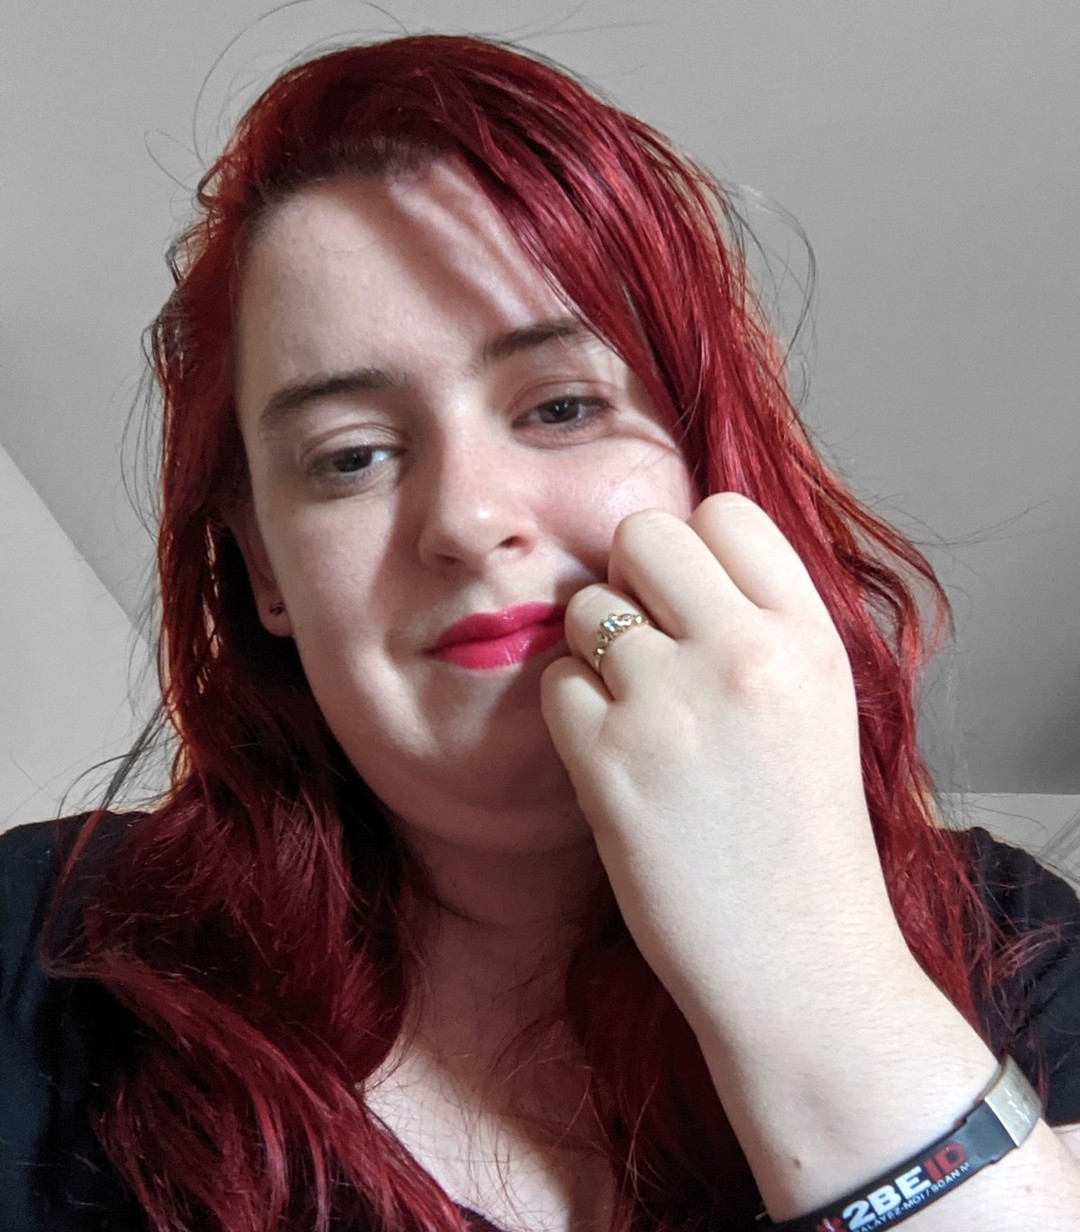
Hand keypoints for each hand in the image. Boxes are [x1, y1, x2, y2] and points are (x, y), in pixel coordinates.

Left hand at [540, 492, 912, 1043]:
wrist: (800, 967)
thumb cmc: (806, 839)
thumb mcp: (819, 703)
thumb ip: (759, 622)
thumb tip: (677, 553)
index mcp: (808, 637)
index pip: (724, 511)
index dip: (696, 548)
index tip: (694, 601)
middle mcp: (742, 654)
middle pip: (642, 534)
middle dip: (633, 579)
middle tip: (651, 645)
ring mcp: (670, 705)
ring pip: (587, 609)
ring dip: (598, 653)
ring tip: (642, 716)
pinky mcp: (608, 762)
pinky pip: (556, 685)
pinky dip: (575, 716)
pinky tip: (617, 762)